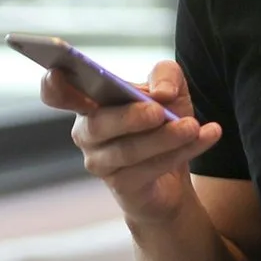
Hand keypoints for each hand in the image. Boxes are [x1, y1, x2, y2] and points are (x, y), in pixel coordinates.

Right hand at [44, 60, 221, 225]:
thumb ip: (166, 76)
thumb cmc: (161, 123)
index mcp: (90, 103)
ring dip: (165, 137)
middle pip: (99, 123)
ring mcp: (100, 163)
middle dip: (130, 117)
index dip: (53, 85)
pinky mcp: (122, 186)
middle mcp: (87, 133)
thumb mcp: (169, 91)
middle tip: (159, 111)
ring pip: (128, 150)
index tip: (58, 73)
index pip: (57, 94)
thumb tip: (163, 92)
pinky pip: (150, 169)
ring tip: (193, 126)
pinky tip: (207, 136)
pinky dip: (182, 151)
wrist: (174, 173)